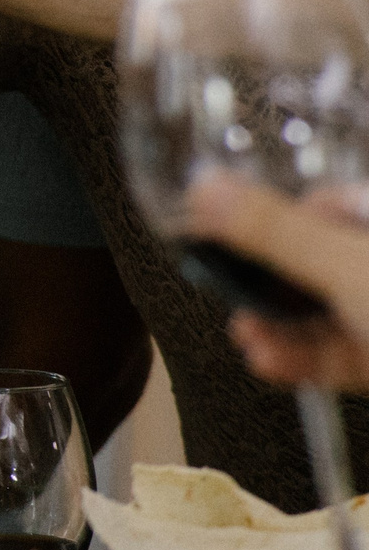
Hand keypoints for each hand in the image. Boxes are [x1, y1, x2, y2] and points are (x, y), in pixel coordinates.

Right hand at [185, 174, 368, 391]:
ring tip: (245, 336)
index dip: (272, 219)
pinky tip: (268, 361)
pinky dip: (301, 358)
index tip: (226, 238)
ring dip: (276, 327)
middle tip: (228, 292)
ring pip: (321, 312)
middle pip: (313, 261)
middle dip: (265, 284)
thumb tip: (203, 187)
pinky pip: (337, 352)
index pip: (321, 202)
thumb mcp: (347, 265)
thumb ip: (273, 232)